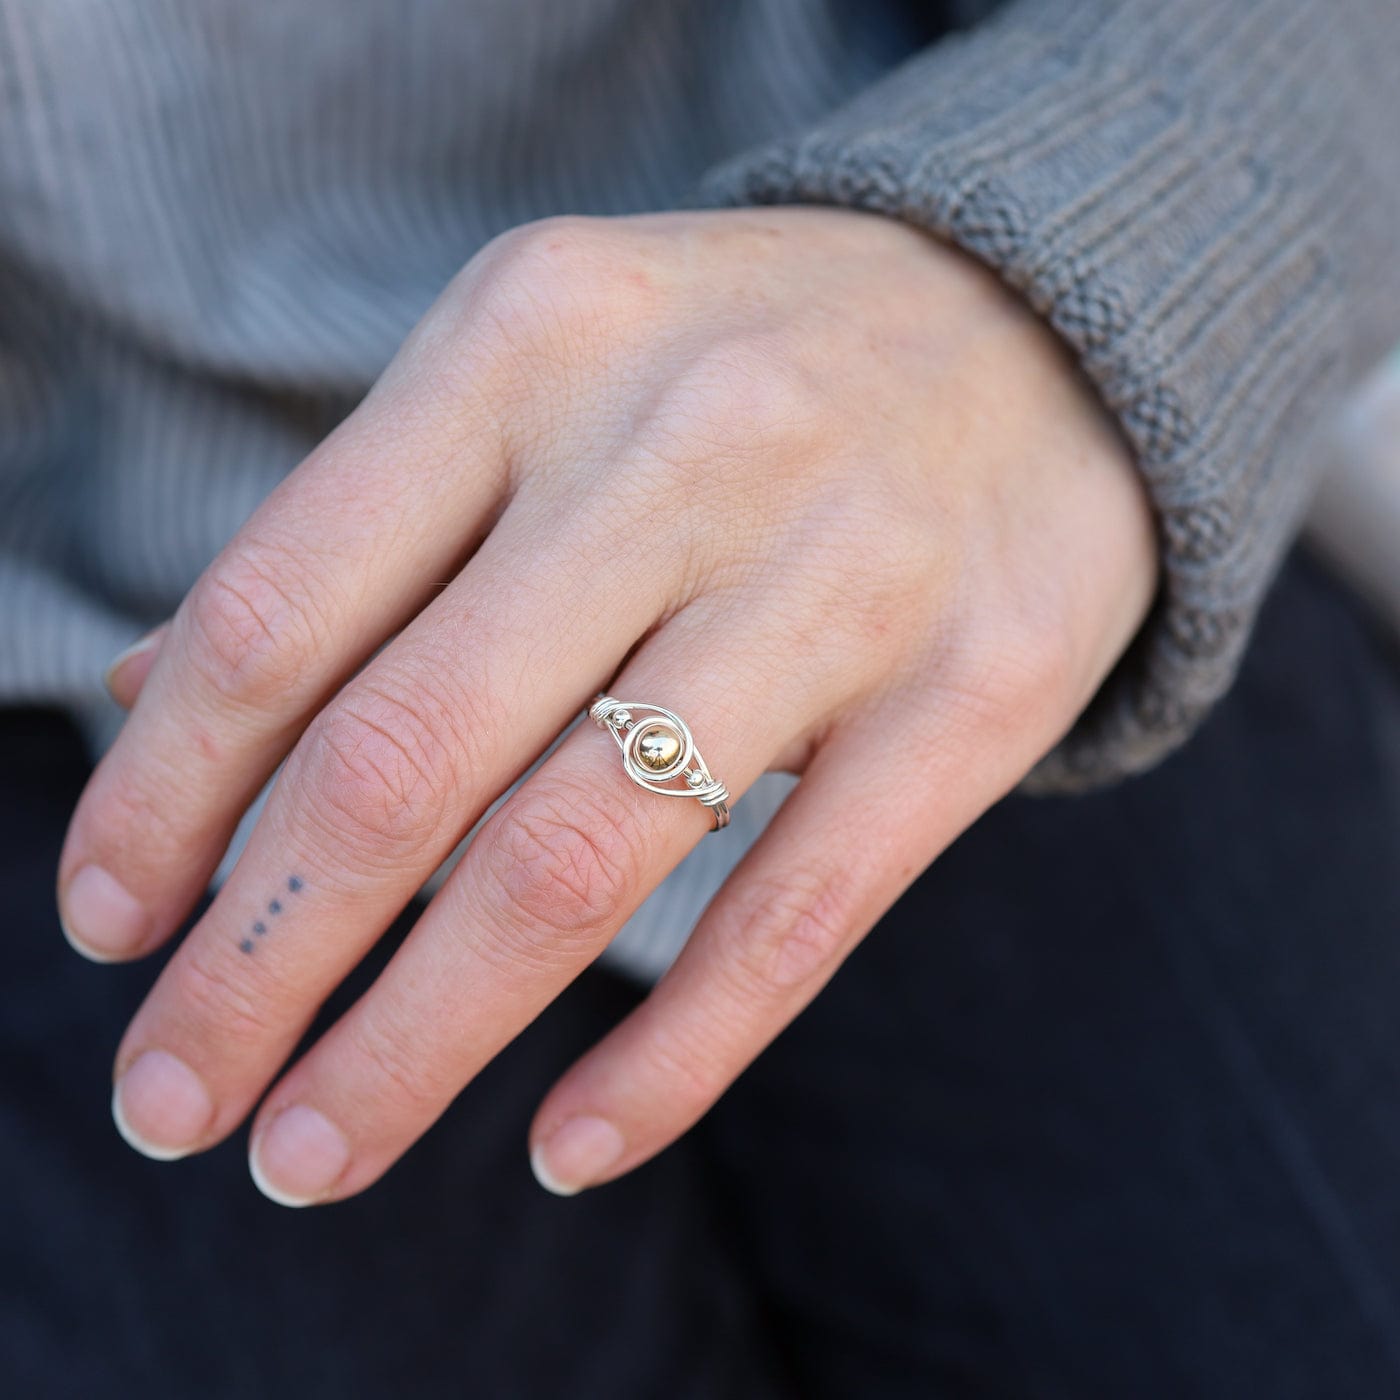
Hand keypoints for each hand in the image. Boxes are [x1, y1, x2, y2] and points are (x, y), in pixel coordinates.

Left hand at [59, 207, 1155, 1202]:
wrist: (1047, 326)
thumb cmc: (745, 371)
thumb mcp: (544, 377)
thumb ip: (366, 537)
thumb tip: (140, 705)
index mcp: (533, 339)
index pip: (283, 607)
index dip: (165, 792)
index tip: (111, 926)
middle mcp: (681, 442)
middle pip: (404, 758)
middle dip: (258, 960)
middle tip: (173, 1098)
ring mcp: (844, 573)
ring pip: (578, 862)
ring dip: (416, 1041)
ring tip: (315, 1151)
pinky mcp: (974, 696)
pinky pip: (788, 919)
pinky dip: (667, 1060)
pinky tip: (566, 1147)